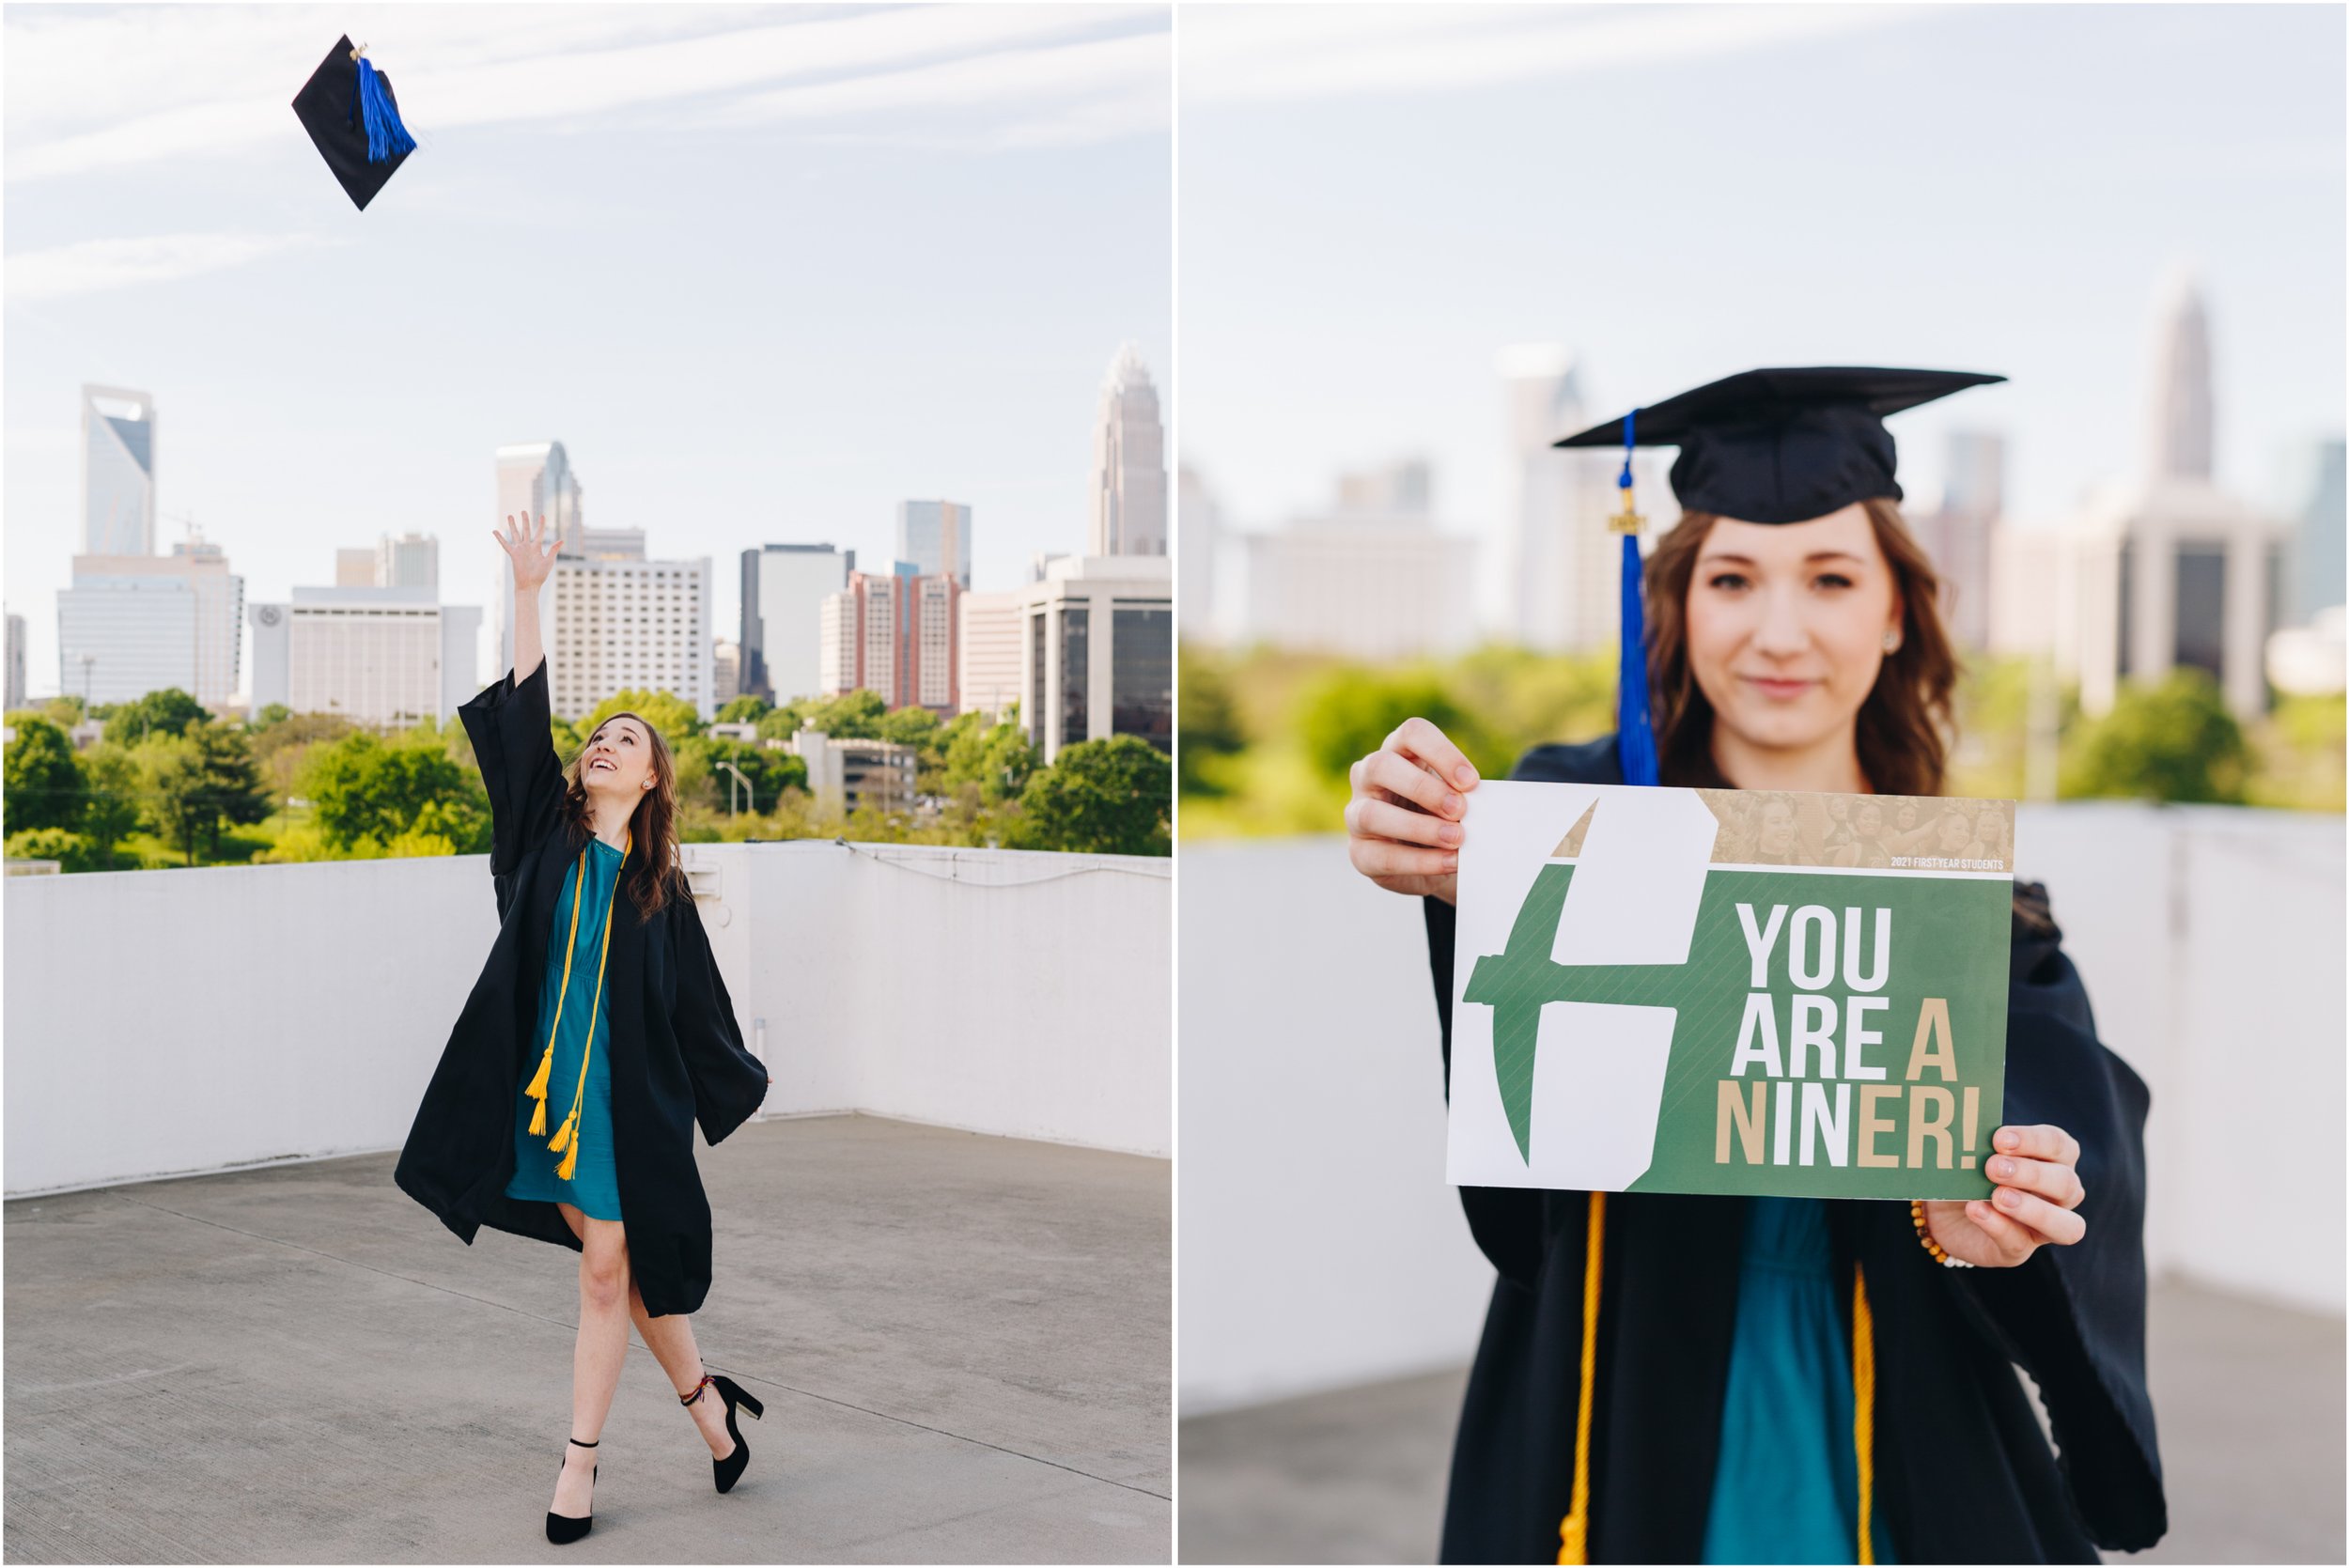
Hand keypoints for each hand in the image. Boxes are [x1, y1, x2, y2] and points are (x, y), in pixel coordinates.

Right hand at [492, 511, 559, 592]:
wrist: (530, 584)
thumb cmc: (540, 575)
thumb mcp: (549, 561)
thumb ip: (553, 550)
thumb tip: (562, 540)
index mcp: (537, 548)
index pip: (539, 533)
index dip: (541, 524)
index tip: (542, 515)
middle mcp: (528, 547)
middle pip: (526, 530)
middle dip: (525, 521)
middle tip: (523, 511)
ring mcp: (520, 550)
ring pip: (515, 534)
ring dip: (512, 525)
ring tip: (510, 516)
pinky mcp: (513, 554)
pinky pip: (505, 544)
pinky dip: (500, 538)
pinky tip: (494, 531)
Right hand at [1344, 716, 1479, 903]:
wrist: (1433, 859)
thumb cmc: (1445, 816)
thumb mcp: (1456, 798)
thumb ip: (1464, 796)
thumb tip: (1482, 805)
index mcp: (1398, 751)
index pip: (1412, 733)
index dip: (1441, 753)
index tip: (1471, 781)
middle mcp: (1368, 776)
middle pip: (1381, 766)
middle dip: (1423, 788)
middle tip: (1460, 809)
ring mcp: (1356, 814)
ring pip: (1371, 814)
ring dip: (1418, 827)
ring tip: (1456, 838)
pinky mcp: (1360, 853)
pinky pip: (1383, 856)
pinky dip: (1420, 861)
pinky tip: (1448, 861)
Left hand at [1920, 1124, 2085, 1266]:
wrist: (1940, 1210)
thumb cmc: (1965, 1171)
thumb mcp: (1969, 1152)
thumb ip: (1976, 1140)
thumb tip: (1964, 1124)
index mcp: (2052, 1160)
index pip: (2060, 1145)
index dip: (2034, 1141)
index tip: (1999, 1138)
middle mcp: (2058, 1196)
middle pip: (2067, 1184)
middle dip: (2031, 1174)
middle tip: (1993, 1167)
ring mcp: (2042, 1228)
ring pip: (2065, 1225)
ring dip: (2032, 1209)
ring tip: (1997, 1196)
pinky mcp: (2016, 1250)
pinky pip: (2018, 1243)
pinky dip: (1998, 1226)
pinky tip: (1975, 1211)